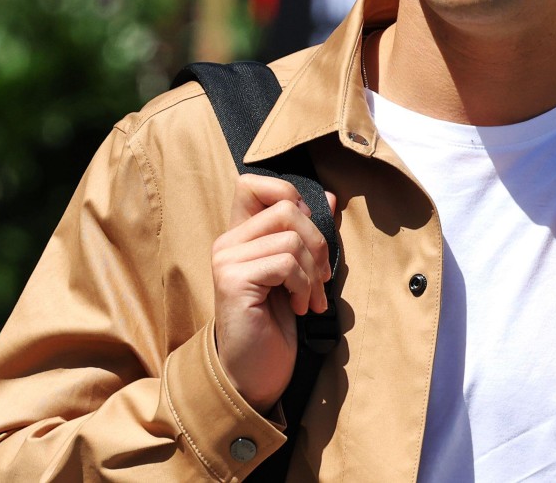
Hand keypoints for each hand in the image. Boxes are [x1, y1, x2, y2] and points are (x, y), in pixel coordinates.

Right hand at [211, 173, 335, 411]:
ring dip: (314, 272)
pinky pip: (286, 263)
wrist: (256, 373)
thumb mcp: (299, 272)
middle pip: (286, 208)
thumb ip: (308, 234)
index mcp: (240, 235)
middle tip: (322, 278)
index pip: (254, 183)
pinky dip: (304, 286)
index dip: (289, 195)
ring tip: (310, 299)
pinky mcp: (232, 281)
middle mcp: (227, 242)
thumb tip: (329, 197)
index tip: (308, 233)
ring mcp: (226, 260)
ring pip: (291, 237)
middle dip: (318, 242)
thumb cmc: (276, 324)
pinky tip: (299, 308)